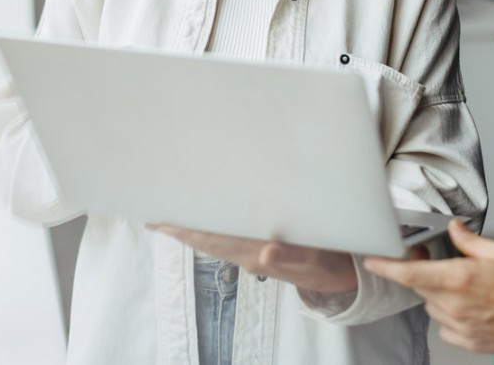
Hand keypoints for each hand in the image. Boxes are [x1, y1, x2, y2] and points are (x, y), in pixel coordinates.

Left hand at [148, 224, 357, 293]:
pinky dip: (211, 231)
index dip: (185, 230)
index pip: (211, 239)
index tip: (160, 221)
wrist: (340, 279)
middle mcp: (247, 255)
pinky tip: (206, 223)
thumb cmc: (327, 262)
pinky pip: (227, 240)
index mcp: (254, 253)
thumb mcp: (314, 258)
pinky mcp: (260, 252)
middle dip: (179, 229)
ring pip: (214, 241)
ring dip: (192, 230)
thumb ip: (290, 255)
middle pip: (205, 241)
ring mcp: (252, 254)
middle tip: (153, 215)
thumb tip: (266, 252)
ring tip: (171, 217)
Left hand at [363, 220, 493, 363]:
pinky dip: (451, 314)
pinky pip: (446, 326)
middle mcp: (456, 306)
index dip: (387, 266)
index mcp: (461, 279)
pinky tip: (473, 305)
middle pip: (420, 287)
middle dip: (424, 273)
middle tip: (441, 261)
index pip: (410, 273)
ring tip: (468, 285)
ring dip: (439, 293)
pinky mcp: (471, 342)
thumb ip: (469, 241)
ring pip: (432, 306)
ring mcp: (463, 327)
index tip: (373, 261)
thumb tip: (455, 230)